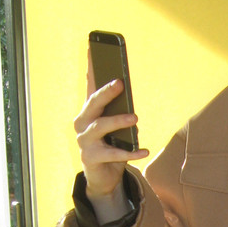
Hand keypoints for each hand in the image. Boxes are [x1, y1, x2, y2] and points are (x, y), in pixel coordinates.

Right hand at [74, 54, 149, 198]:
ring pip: (101, 127)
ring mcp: (84, 142)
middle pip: (93, 104)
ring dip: (118, 121)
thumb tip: (129, 103)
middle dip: (106, 92)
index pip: (90, 87)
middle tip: (120, 83)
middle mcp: (82, 124)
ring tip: (135, 118)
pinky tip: (144, 150)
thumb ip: (119, 113)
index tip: (93, 49)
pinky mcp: (91, 159)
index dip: (91, 69)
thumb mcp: (116, 127)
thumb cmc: (110, 145)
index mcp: (88, 112)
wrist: (102, 177)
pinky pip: (113, 154)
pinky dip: (130, 153)